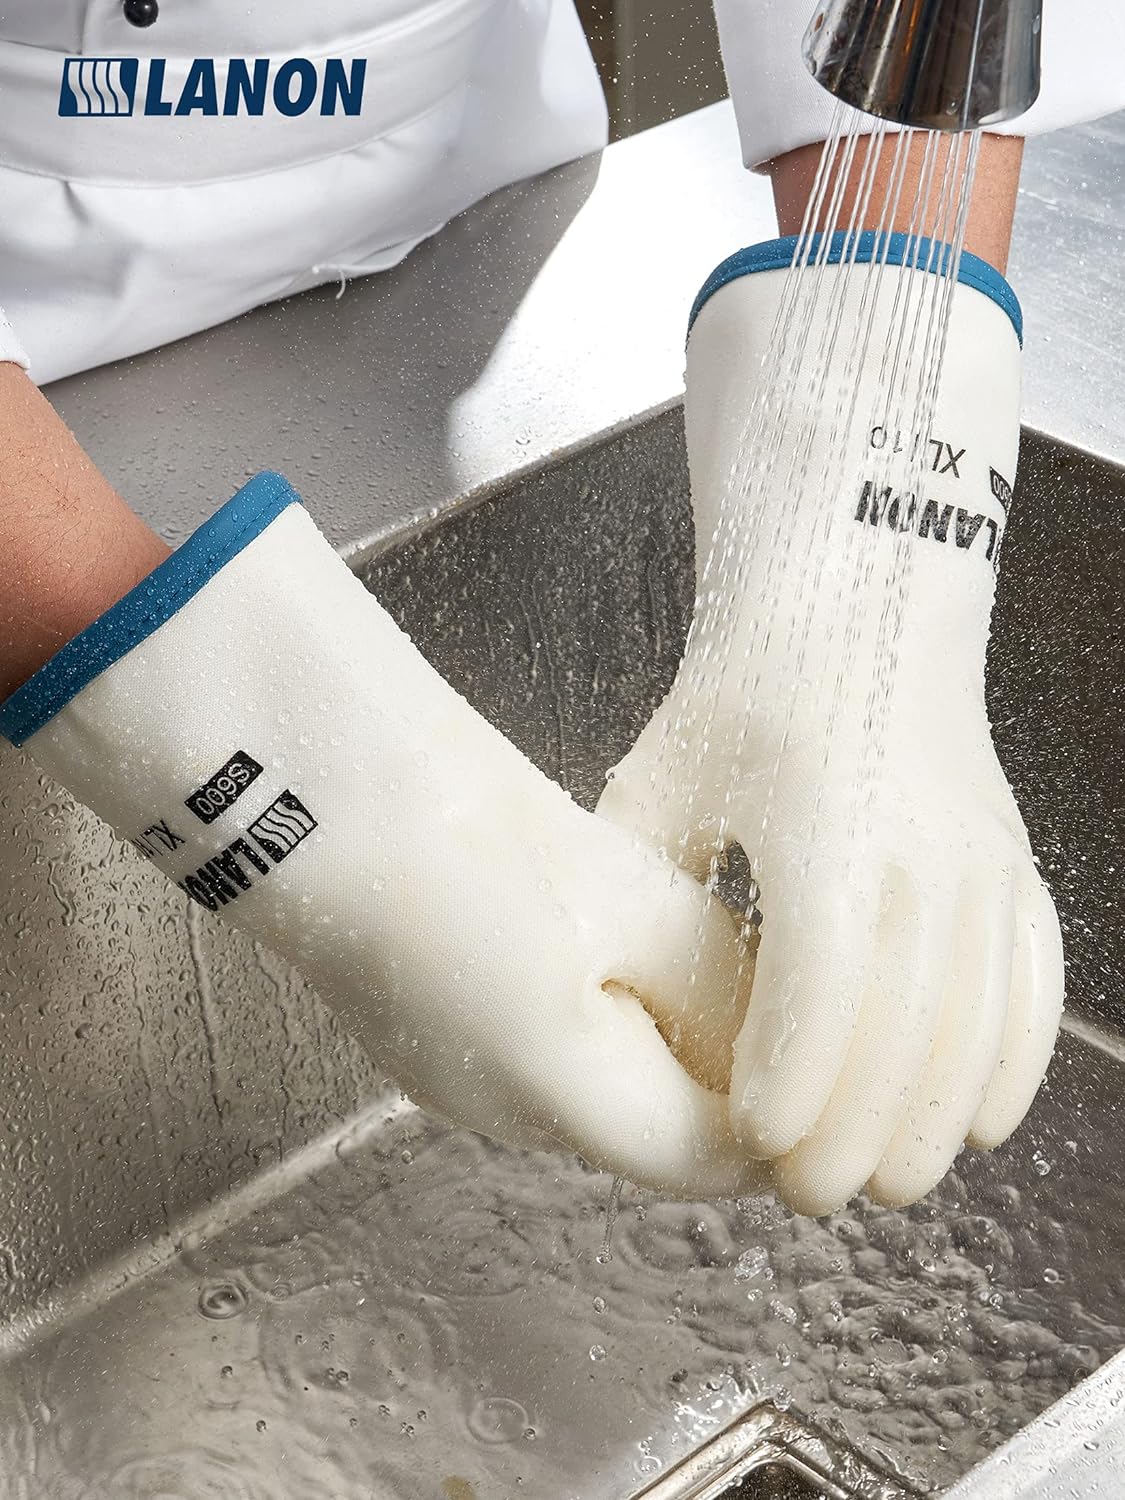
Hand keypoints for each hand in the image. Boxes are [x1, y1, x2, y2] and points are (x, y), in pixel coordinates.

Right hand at [2, 472, 763, 1197]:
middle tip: (776, 1003)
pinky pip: (540, 1061)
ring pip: (595, 1097)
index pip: (709, 1161)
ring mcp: (450, 1080)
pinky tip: (609, 949)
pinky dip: (596, 1028)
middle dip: (720, 1084)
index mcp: (558, 1092)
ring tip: (699, 962)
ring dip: (657, 1052)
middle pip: (650, 1135)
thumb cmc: (466, 834)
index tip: (828, 1070)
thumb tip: (775, 1032)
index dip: (778, 1126)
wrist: (316, 790)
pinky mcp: (425, 1037)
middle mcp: (499, 1114)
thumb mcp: (632, 902)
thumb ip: (719, 987)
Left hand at [599, 237, 1063, 1212]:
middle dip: (858, 1127)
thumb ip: (643, 892)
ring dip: (935, 1115)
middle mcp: (919, 848)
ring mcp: (979, 856)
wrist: (858, 605)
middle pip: (906, 1024)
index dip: (795, 1072)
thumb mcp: (663, 782)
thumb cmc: (743, 694)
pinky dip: (1013, 1057)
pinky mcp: (1010, 861)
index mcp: (823, 824)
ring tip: (888, 1181)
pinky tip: (982, 1118)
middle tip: (810, 1195)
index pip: (822, 979)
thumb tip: (626, 1003)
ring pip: (977, 1020)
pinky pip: (1033, 979)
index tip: (759, 1142)